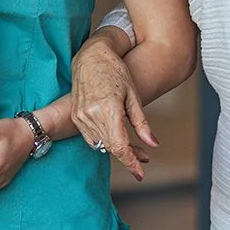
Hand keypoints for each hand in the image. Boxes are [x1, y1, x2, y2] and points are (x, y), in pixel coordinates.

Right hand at [70, 35, 156, 180]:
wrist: (91, 56)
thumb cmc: (115, 71)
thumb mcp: (133, 96)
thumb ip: (142, 123)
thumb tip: (153, 144)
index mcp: (108, 109)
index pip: (120, 145)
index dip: (131, 162)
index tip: (140, 174)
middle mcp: (91, 115)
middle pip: (110, 147)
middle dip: (127, 156)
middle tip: (143, 160)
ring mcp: (81, 116)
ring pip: (100, 143)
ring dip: (116, 148)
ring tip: (133, 149)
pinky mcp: (76, 116)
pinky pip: (91, 136)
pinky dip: (104, 139)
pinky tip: (114, 135)